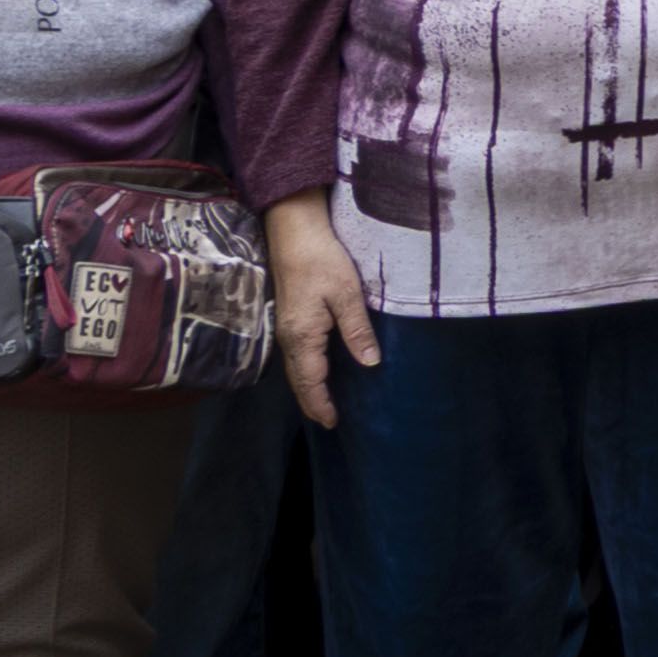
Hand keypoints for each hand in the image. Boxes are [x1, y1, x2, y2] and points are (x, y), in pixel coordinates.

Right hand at [265, 198, 377, 426]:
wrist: (295, 234)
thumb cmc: (322, 261)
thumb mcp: (346, 294)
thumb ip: (358, 330)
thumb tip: (370, 363)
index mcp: (303, 336)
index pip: (310, 381)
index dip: (321, 403)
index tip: (333, 423)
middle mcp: (289, 338)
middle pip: (299, 380)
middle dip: (313, 403)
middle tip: (329, 422)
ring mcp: (286, 328)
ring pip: (296, 369)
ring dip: (309, 389)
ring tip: (324, 405)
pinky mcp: (290, 318)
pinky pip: (297, 355)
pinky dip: (306, 372)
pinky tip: (317, 373)